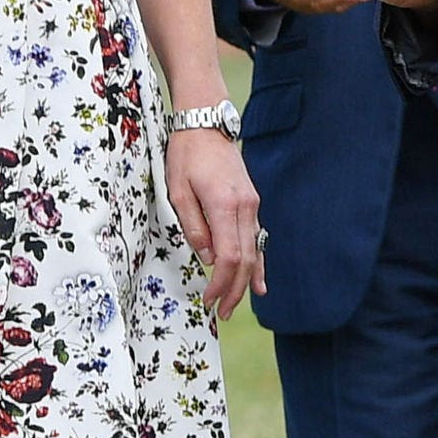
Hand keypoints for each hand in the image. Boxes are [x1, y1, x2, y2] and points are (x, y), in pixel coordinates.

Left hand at [164, 126, 263, 322]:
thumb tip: (207, 257)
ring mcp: (252, 205)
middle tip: (221, 312)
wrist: (207, 125)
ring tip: (236, 304)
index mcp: (225, 206)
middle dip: (234, 290)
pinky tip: (259, 283)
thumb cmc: (186, 155)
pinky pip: (257, 239)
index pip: (230, 257)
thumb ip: (193, 226)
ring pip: (255, 252)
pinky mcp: (251, 203)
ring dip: (246, 282)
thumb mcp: (178, 191)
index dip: (220, 283)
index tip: (207, 299)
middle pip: (246, 260)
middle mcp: (246, 208)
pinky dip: (258, 263)